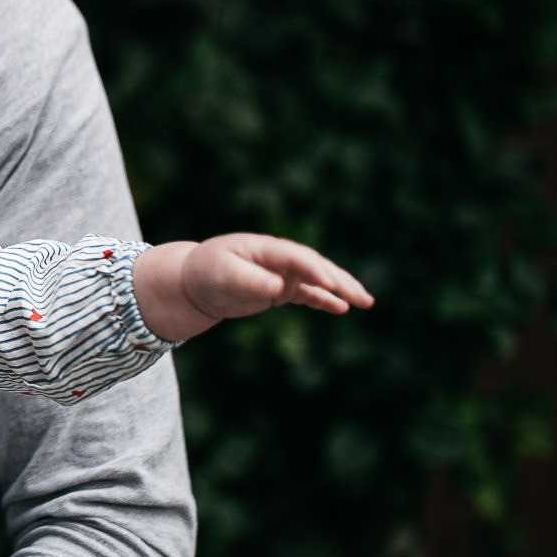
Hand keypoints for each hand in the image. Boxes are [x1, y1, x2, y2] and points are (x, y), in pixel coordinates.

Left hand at [135, 233, 374, 341]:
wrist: (193, 282)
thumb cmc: (206, 274)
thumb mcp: (223, 276)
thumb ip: (250, 280)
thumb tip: (278, 287)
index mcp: (264, 248)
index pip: (297, 257)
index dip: (315, 270)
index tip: (332, 285)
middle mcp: (277, 258)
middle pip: (315, 266)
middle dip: (339, 280)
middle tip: (362, 297)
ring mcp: (280, 272)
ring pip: (317, 279)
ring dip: (340, 289)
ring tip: (364, 302)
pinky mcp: (279, 288)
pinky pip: (307, 293)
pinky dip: (324, 300)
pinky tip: (341, 309)